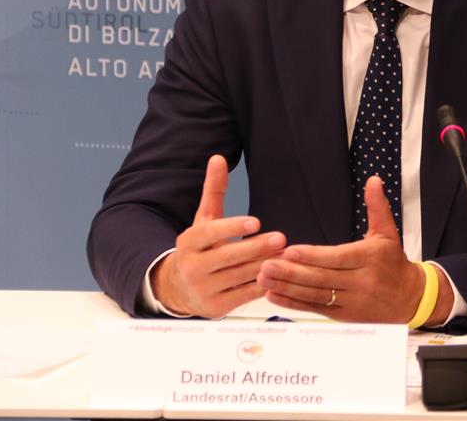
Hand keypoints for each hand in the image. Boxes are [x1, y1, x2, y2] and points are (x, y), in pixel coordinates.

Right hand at [151, 155, 285, 317]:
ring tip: (287, 256)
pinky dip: (262, 286)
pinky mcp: (215, 308)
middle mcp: (192, 266)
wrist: (179, 288)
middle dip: (256, 247)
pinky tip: (278, 276)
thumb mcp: (204, 219)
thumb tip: (218, 157)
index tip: (256, 221)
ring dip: (265, 266)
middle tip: (281, 238)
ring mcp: (202, 289)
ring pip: (239, 276)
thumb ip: (214, 191)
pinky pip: (243, 296)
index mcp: (189, 242)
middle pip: (228, 256)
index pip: (210, 232)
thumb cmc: (200, 248)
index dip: (232, 226)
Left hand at [258, 176, 452, 324]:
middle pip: (321, 278)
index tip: (290, 251)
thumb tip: (373, 181)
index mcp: (370, 259)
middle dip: (291, 272)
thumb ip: (377, 206)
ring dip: (287, 288)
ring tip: (264, 279)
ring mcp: (351, 302)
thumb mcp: (388, 232)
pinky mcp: (344, 316)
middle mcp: (361, 282)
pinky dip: (293, 303)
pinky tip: (275, 295)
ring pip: (315, 295)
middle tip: (267, 265)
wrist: (409, 298)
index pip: (337, 258)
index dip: (312, 256)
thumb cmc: (393, 263)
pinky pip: (315, 309)